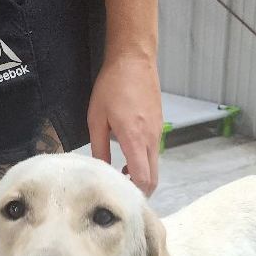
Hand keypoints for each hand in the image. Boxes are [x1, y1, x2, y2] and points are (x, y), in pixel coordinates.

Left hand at [87, 53, 162, 195]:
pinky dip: (144, 161)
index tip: (121, 196)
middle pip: (153, 178)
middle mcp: (151, 139)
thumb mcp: (96, 119)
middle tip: (123, 193)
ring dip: (142, 175)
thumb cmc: (112, 85)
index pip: (143, 178)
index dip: (135, 193)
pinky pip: (154, 152)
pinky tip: (128, 157)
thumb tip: (100, 170)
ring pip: (155, 166)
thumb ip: (99, 148)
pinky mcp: (159, 126)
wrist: (135, 59)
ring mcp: (158, 133)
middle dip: (140, 190)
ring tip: (122, 175)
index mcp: (135, 139)